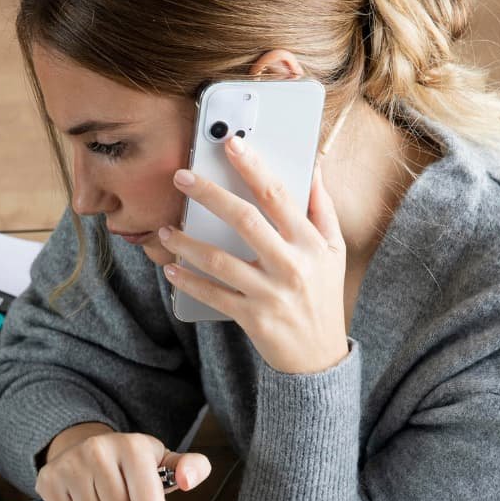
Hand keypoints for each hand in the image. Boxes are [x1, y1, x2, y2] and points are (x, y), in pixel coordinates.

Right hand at [36, 423, 210, 500]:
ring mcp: (69, 464)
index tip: (142, 490)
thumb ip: (192, 468)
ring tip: (101, 495)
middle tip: (120, 493)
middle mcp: (97, 450)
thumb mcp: (163, 461)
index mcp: (132, 445)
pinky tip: (81, 496)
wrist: (85, 444)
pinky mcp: (47, 480)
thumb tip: (187, 481)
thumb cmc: (131, 462)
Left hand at [159, 136, 348, 373]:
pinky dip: (189, 282)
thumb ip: (321, 207)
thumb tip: (312, 165)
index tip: (231, 144)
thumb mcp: (334, 250)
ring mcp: (271, 293)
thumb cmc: (323, 293)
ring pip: (221, 260)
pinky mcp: (253, 317)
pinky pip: (213, 295)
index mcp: (311, 243)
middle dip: (210, 194)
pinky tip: (171, 269)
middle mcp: (292, 265)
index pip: (279, 196)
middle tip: (182, 176)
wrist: (320, 356)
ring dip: (188, 243)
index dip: (253, 167)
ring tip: (165, 230)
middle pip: (245, 220)